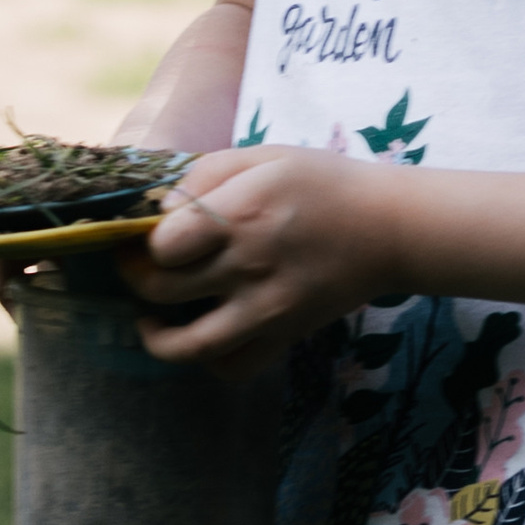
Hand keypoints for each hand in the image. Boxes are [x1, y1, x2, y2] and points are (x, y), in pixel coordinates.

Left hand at [116, 146, 403, 369]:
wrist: (389, 228)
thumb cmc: (322, 184)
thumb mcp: (262, 156)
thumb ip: (204, 175)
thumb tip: (159, 210)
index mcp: (239, 215)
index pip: (161, 243)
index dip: (142, 237)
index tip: (145, 230)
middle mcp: (247, 266)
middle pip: (160, 289)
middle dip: (135, 277)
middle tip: (137, 265)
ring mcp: (265, 309)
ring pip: (187, 346)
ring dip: (155, 336)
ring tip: (150, 318)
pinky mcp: (284, 335)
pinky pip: (233, 368)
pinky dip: (208, 361)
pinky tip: (201, 336)